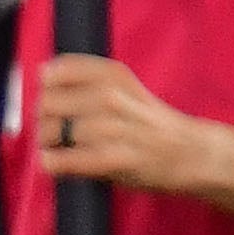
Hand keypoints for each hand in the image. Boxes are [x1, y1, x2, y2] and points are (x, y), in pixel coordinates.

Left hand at [34, 54, 209, 191]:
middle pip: (49, 102)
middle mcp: (110, 97)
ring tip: (57, 149)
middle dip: (44, 118)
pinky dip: (53, 164)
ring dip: (48, 144)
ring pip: (54, 131)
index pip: (59, 70)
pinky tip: (54, 164)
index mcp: (113, 75)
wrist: (191, 153)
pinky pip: (67, 160)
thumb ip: (90, 81)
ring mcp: (112, 128)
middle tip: (54, 130)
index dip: (48, 87)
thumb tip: (43, 74)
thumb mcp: (126, 88)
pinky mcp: (114, 159)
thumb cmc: (150, 123)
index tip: (54, 98)